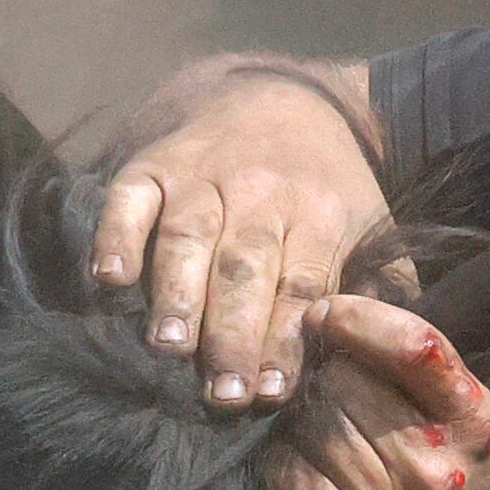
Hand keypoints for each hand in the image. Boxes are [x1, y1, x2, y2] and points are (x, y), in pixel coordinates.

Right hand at [90, 64, 392, 411]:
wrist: (285, 97)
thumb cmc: (328, 188)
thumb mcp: (373, 227)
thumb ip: (379, 289)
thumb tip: (378, 355)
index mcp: (321, 215)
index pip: (301, 286)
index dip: (285, 339)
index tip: (270, 391)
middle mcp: (261, 193)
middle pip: (244, 268)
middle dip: (232, 333)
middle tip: (222, 391)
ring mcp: (202, 176)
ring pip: (188, 237)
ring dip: (176, 293)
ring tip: (168, 346)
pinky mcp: (155, 163)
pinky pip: (130, 198)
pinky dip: (114, 235)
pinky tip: (110, 277)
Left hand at [270, 296, 489, 489]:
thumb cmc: (463, 488)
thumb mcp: (465, 419)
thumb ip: (414, 366)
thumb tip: (325, 310)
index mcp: (474, 422)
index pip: (411, 344)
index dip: (354, 317)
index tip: (326, 314)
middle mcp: (433, 468)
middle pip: (342, 381)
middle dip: (324, 374)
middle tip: (322, 384)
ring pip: (308, 425)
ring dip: (301, 418)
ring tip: (319, 429)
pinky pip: (286, 474)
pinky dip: (285, 461)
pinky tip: (304, 465)